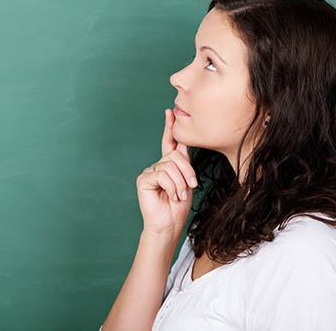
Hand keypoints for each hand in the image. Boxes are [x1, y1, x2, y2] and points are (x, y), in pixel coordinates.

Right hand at [136, 108, 197, 237]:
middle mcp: (158, 166)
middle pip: (176, 155)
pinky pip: (162, 174)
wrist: (169, 225)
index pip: (169, 143)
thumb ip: (184, 162)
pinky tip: (170, 196)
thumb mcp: (187, 181)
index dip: (169, 127)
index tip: (170, 111)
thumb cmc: (178, 207)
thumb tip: (183, 144)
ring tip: (179, 195)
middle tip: (191, 186)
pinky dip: (172, 187)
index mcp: (168, 165)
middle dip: (187, 171)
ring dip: (181, 183)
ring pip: (171, 165)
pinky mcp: (144, 179)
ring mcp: (149, 172)